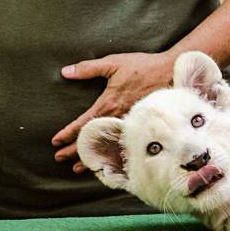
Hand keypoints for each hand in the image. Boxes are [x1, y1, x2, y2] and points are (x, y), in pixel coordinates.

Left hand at [52, 51, 173, 173]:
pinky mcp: (142, 126)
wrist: (173, 72)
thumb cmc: (144, 66)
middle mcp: (118, 117)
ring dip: (93, 157)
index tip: (56, 141)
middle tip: (60, 158)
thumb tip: (66, 72)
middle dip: (75, 150)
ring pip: (108, 145)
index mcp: (109, 103)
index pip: (83, 123)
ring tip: (79, 168)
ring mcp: (131, 124)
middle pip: (93, 138)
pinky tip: (108, 162)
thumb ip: (88, 68)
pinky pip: (124, 144)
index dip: (68, 133)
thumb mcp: (114, 62)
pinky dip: (113, 155)